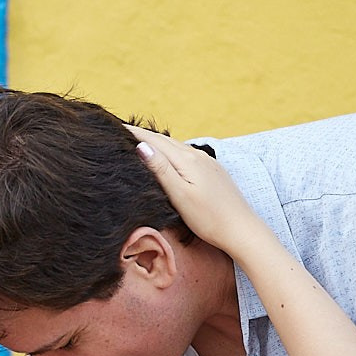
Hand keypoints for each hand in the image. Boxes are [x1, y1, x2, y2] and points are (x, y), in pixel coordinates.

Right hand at [130, 126, 265, 254]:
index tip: (112, 126)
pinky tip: (168, 155)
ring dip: (156, 141)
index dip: (132, 133)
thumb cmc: (209, 218)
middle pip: (164, 140)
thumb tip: (142, 146)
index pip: (153, 141)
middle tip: (120, 129)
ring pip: (176, 146)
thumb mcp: (180, 195)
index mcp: (187, 160)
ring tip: (138, 139)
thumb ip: (161, 169)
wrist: (242, 230)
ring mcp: (207, 162)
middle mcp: (198, 156)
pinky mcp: (213, 171)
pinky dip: (171, 150)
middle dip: (142, 134)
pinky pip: (186, 154)